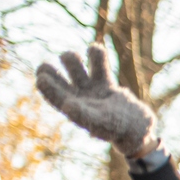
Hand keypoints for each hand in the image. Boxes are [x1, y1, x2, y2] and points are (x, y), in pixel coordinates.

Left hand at [35, 44, 158, 157]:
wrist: (139, 129)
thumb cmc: (118, 130)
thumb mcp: (101, 124)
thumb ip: (83, 115)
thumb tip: (66, 105)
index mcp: (72, 109)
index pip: (53, 95)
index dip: (46, 84)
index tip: (41, 76)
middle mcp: (79, 98)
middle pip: (58, 79)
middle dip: (50, 71)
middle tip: (45, 65)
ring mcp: (92, 90)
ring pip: (76, 68)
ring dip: (71, 60)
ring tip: (71, 56)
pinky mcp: (106, 84)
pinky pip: (99, 66)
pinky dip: (97, 55)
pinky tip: (95, 49)